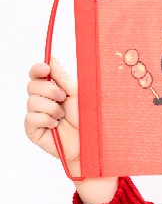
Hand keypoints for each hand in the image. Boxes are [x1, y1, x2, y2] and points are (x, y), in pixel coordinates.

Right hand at [25, 58, 79, 172]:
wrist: (89, 145)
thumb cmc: (86, 121)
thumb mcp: (77, 95)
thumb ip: (63, 77)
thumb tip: (51, 58)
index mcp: (52, 90)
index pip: (37, 74)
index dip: (38, 69)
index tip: (45, 68)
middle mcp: (42, 101)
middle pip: (32, 85)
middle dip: (49, 90)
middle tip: (63, 98)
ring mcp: (36, 115)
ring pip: (32, 101)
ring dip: (51, 108)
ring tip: (62, 117)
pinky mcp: (32, 129)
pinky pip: (31, 117)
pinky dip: (46, 120)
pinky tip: (55, 126)